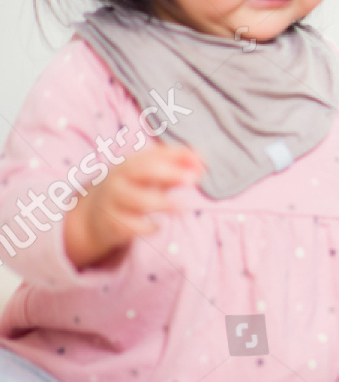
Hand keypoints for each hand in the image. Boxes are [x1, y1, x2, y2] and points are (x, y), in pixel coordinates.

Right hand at [64, 144, 202, 269]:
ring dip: (164, 203)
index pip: (155, 154)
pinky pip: (133, 226)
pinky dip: (148, 227)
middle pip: (143, 170)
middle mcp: (119, 178)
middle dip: (170, 173)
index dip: (178, 157)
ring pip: (140, 200)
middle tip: (193, 179)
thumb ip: (175, 164)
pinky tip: (157, 226)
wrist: (94, 215)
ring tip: (183, 208)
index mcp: (130, 164)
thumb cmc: (132, 189)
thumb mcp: (149, 175)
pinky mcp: (112, 223)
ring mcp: (113, 201)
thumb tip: (201, 157)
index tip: (201, 162)